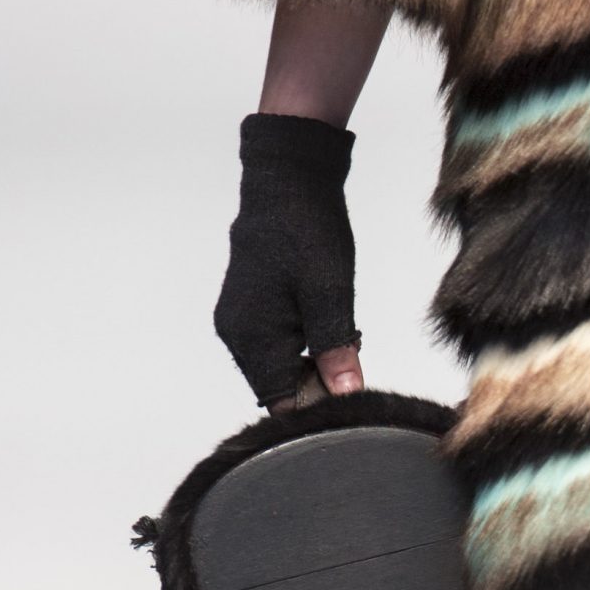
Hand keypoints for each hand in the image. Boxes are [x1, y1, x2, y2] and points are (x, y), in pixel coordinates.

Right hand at [213, 113, 365, 407]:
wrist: (288, 182)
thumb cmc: (307, 232)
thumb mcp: (330, 293)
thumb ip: (335, 347)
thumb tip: (346, 394)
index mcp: (252, 337)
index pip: (283, 404)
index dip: (318, 407)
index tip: (351, 392)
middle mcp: (237, 336)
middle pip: (281, 390)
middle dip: (320, 382)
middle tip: (352, 351)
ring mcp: (240, 323)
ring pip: (282, 369)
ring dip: (315, 363)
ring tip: (341, 330)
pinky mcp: (250, 311)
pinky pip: (279, 347)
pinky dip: (306, 344)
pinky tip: (325, 321)